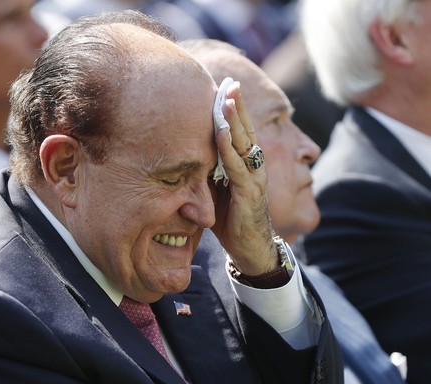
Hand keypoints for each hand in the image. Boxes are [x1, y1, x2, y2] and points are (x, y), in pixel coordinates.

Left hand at [211, 81, 277, 275]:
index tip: (223, 86)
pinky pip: (239, 167)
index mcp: (244, 164)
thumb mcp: (214, 190)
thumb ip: (206, 172)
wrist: (250, 249)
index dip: (231, 109)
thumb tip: (182, 156)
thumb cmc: (232, 219)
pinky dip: (230, 148)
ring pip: (245, 143)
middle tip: (230, 80)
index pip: (239, 131)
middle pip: (245, 129)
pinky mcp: (250, 194)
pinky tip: (223, 132)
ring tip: (226, 98)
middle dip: (236, 104)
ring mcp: (254, 179)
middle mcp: (252, 167)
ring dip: (235, 119)